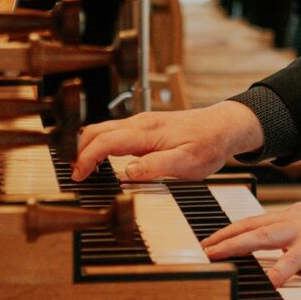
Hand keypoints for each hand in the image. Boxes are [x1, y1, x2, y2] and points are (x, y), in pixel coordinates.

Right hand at [73, 100, 262, 181]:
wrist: (225, 126)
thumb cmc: (209, 144)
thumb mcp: (187, 163)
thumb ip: (156, 167)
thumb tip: (127, 172)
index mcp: (146, 131)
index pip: (104, 141)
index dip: (86, 159)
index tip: (78, 176)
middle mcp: (140, 123)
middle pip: (96, 131)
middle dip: (79, 151)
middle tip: (75, 174)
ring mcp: (142, 123)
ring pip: (104, 130)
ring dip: (89, 147)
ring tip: (85, 169)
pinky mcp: (146, 127)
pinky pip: (115, 132)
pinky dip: (102, 145)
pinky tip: (104, 160)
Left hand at [202, 194, 300, 286]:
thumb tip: (289, 261)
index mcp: (298, 215)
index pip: (258, 221)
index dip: (234, 230)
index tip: (214, 239)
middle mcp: (296, 217)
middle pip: (251, 225)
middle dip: (224, 237)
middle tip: (202, 247)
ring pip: (262, 235)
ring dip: (236, 246)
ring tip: (215, 255)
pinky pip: (294, 258)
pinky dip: (279, 270)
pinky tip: (267, 281)